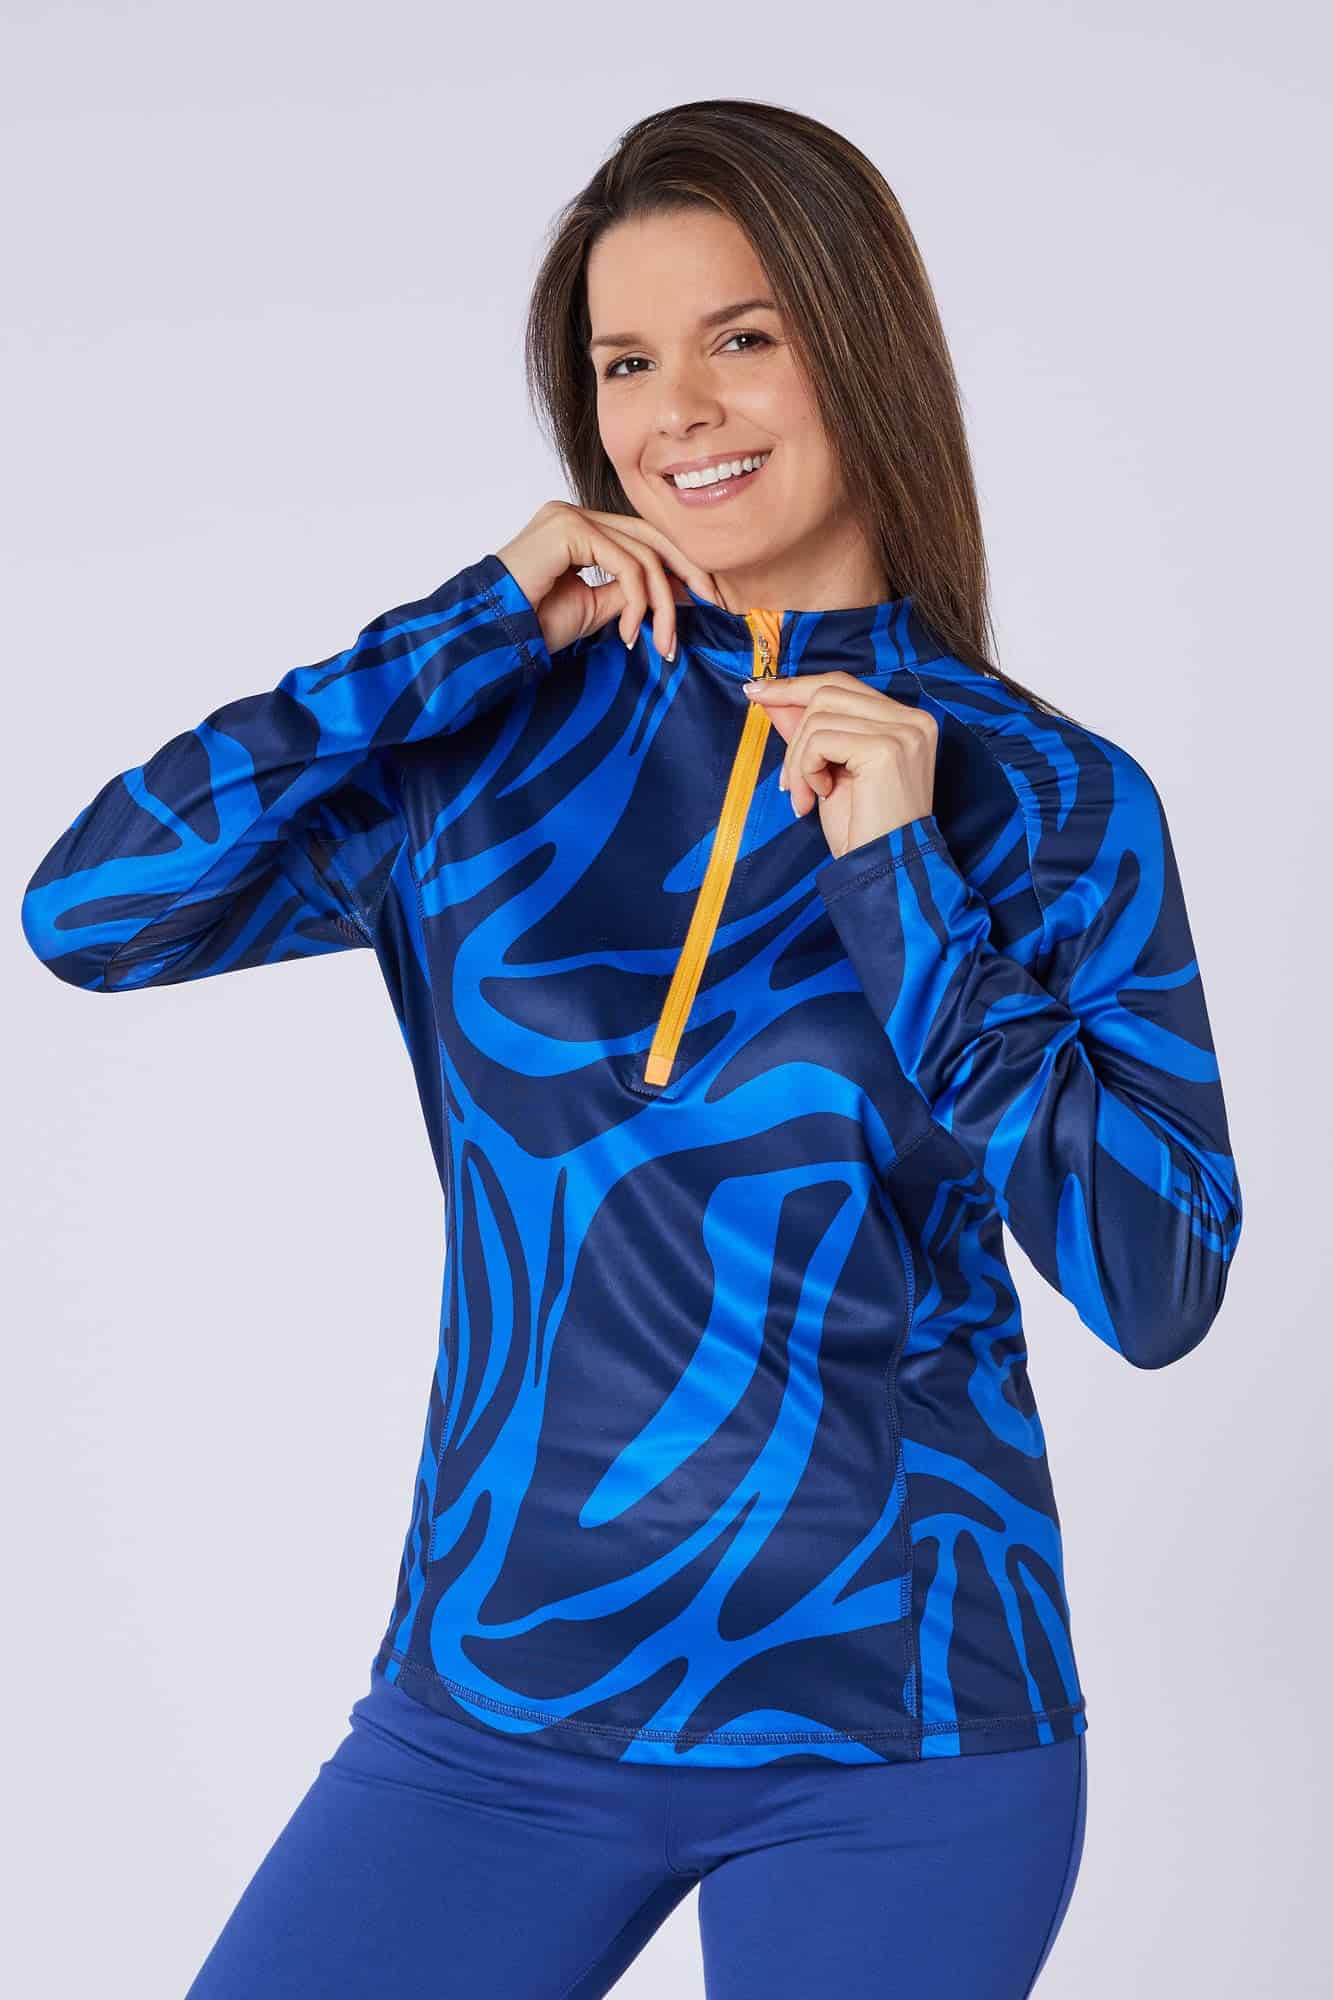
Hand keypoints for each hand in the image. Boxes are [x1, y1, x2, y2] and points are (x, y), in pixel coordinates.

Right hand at [494, 501, 717, 661]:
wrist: (493, 635)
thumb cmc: (532, 625)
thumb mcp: (595, 608)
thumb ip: (629, 591)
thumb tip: (672, 588)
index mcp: (578, 529)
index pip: (641, 538)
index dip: (679, 565)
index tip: (705, 598)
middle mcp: (574, 515)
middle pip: (650, 536)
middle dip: (688, 571)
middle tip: (715, 604)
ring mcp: (570, 517)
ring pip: (642, 553)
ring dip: (661, 603)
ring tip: (662, 643)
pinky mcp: (568, 528)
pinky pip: (625, 563)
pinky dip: (638, 600)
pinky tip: (631, 632)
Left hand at [743, 672, 938, 860]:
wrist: (885, 870)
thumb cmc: (863, 829)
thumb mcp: (829, 771)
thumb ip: (808, 730)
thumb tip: (770, 695)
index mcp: (907, 721)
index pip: (843, 684)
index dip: (796, 687)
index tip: (757, 692)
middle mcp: (912, 720)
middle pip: (828, 693)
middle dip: (794, 735)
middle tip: (787, 782)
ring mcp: (903, 732)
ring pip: (819, 716)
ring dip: (798, 760)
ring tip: (805, 797)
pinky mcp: (886, 748)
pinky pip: (821, 739)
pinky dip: (807, 769)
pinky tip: (820, 797)